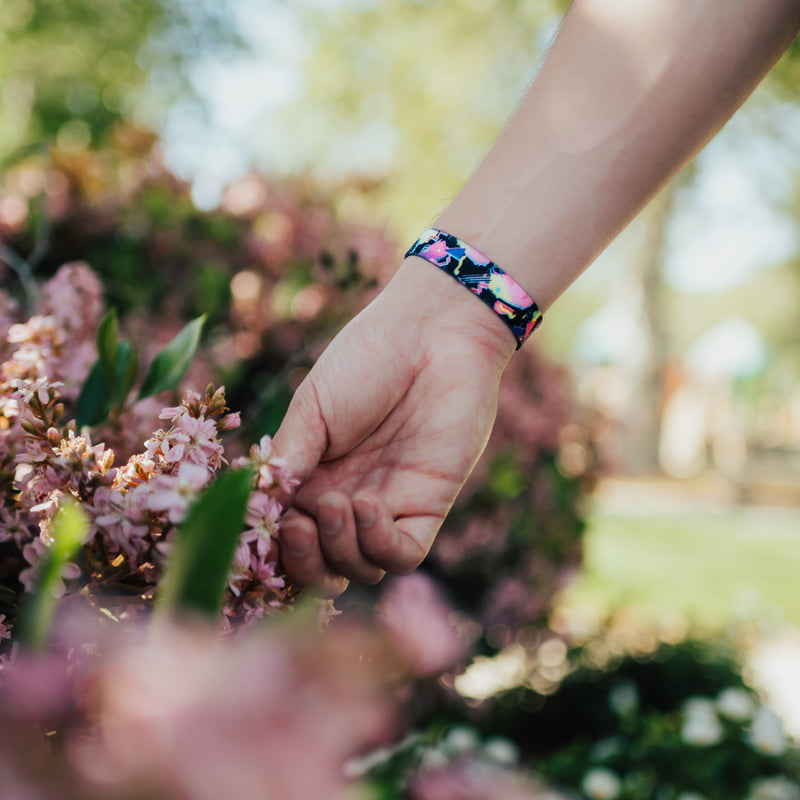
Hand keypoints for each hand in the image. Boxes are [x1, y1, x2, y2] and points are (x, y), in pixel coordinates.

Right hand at [273, 256, 513, 596]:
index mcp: (311, 479)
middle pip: (320, 569)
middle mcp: (346, 501)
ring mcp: (387, 507)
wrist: (432, 333)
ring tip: (337, 503)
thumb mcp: (312, 410)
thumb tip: (258, 513)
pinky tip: (367, 504)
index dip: (270, 549)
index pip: (284, 538)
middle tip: (297, 528)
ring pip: (358, 570)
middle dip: (303, 563)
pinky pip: (403, 556)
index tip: (258, 533)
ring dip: (339, 550)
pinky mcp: (428, 507)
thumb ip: (288, 463)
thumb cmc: (366, 360)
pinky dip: (379, 544)